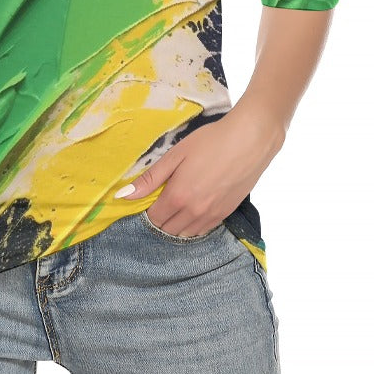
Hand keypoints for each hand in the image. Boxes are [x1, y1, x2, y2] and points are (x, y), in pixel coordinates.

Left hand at [117, 108, 282, 236]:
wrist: (249, 140)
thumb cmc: (210, 141)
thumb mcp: (176, 154)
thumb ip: (150, 178)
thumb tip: (123, 195)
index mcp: (177, 196)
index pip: (153, 218)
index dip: (148, 209)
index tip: (151, 197)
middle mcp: (193, 212)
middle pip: (168, 229)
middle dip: (161, 218)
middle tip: (163, 198)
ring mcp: (211, 216)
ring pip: (185, 233)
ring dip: (177, 224)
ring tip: (179, 203)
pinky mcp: (225, 214)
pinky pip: (203, 230)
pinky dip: (193, 225)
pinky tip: (194, 207)